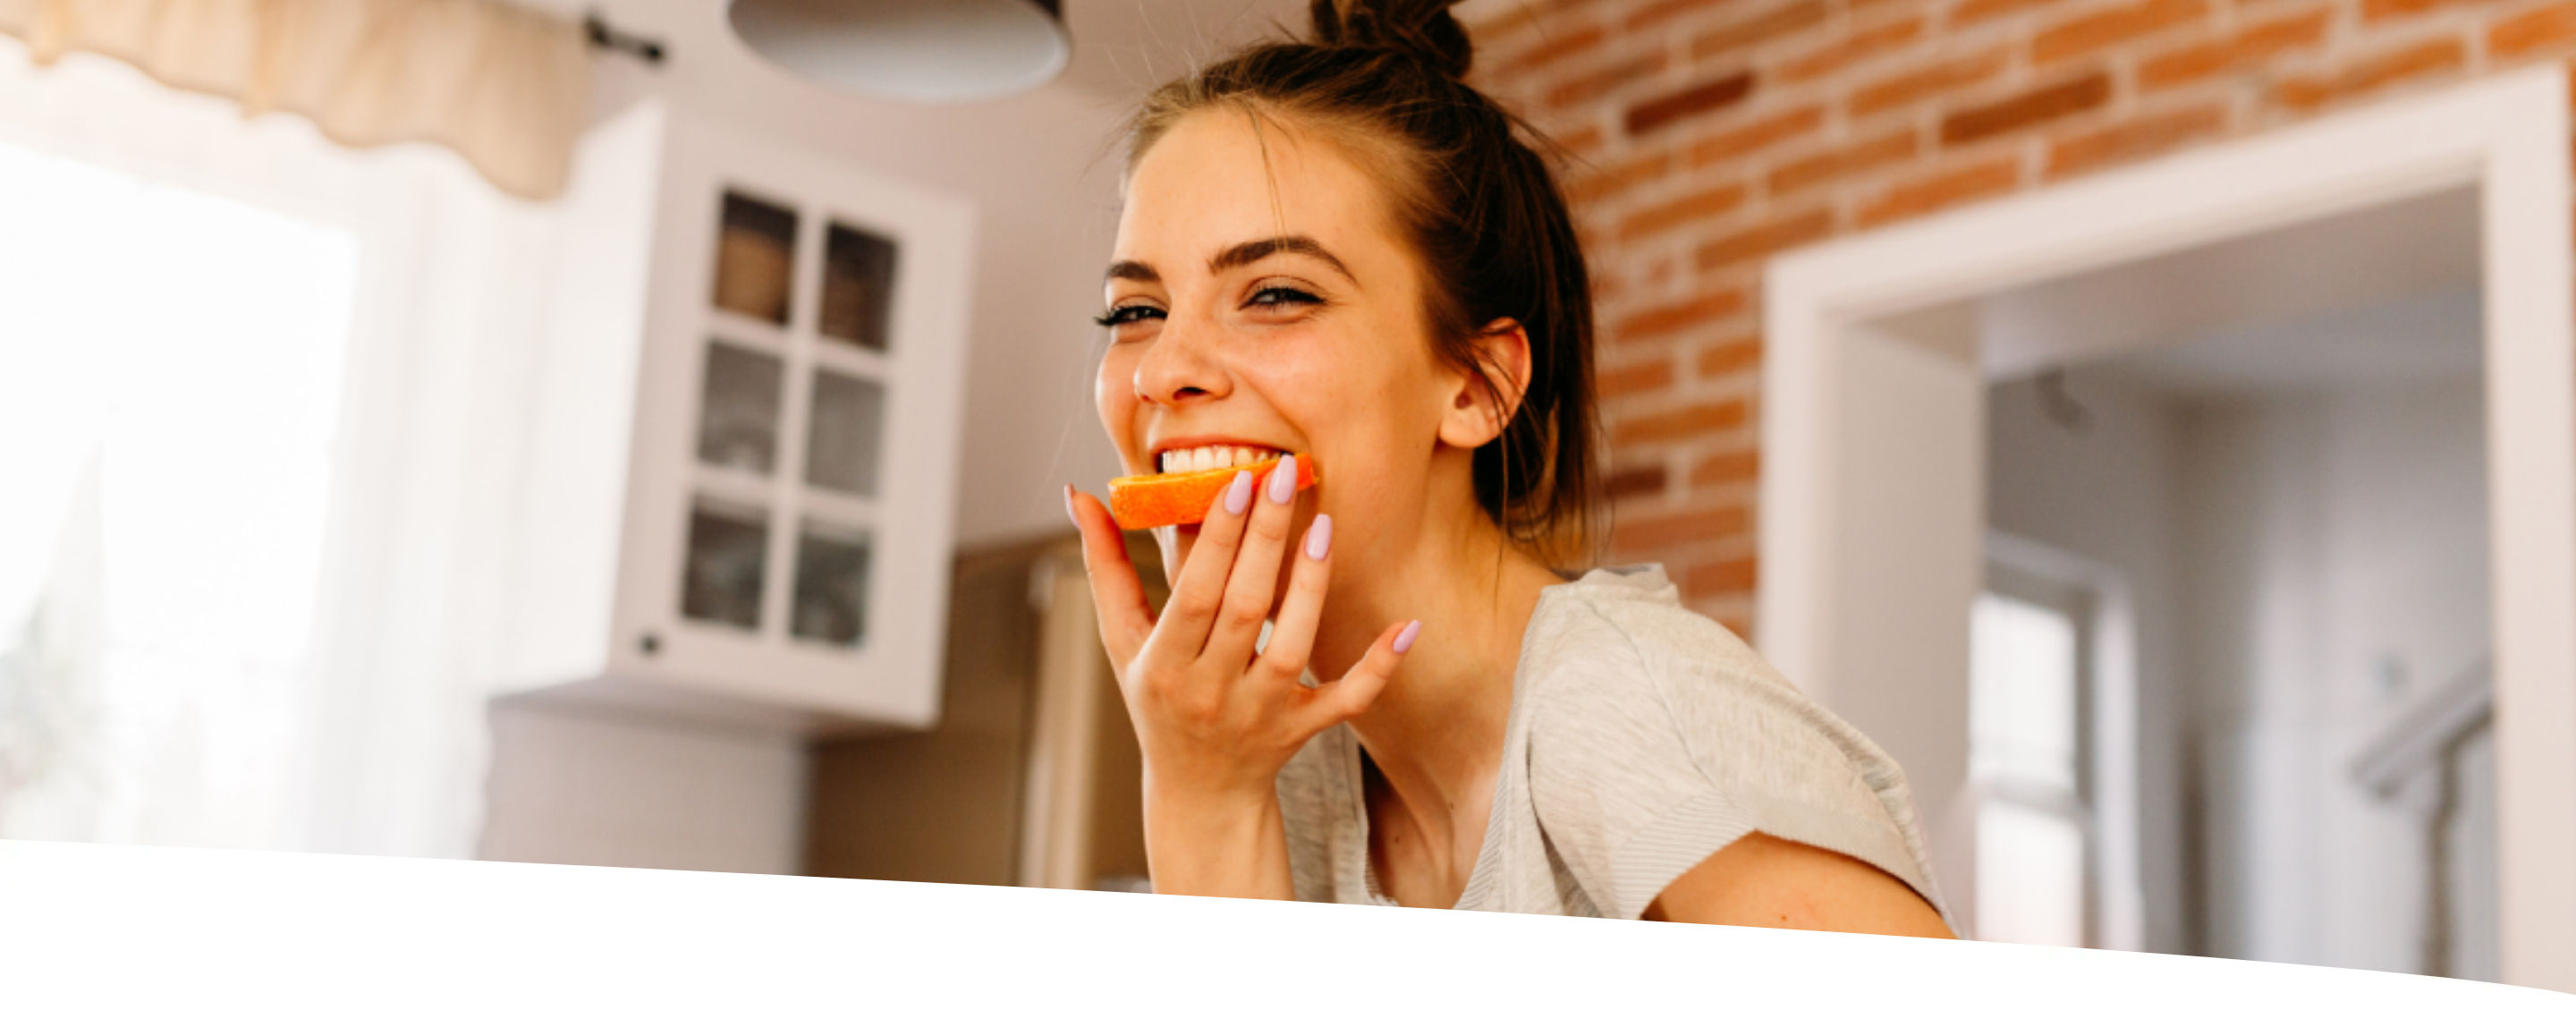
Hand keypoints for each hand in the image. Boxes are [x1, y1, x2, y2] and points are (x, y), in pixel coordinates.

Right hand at [1065, 456, 1415, 896]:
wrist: (1199, 793)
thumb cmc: (1156, 699)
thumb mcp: (1121, 640)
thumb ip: (1104, 566)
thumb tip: (1077, 494)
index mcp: (1164, 666)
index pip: (1194, 594)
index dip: (1217, 538)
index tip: (1237, 479)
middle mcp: (1212, 692)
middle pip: (1246, 609)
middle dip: (1265, 540)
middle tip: (1283, 475)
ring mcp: (1261, 714)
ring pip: (1293, 646)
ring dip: (1311, 586)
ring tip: (1323, 524)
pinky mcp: (1304, 729)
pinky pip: (1347, 699)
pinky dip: (1378, 667)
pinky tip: (1406, 627)